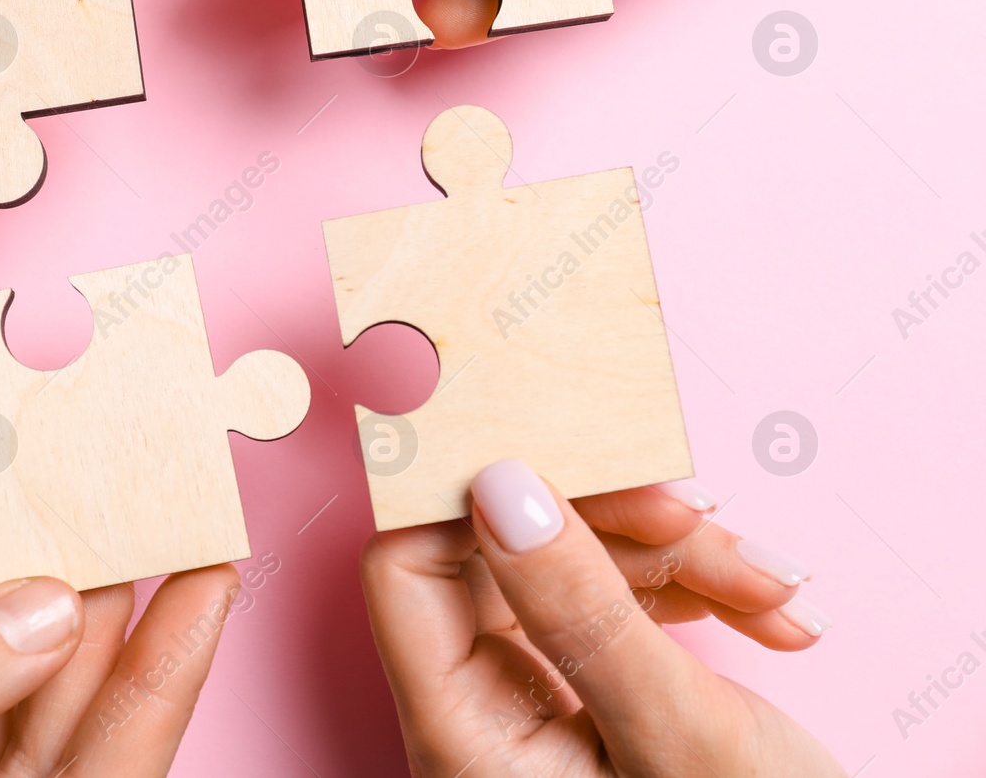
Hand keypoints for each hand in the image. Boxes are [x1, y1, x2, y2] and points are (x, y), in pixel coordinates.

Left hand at [361, 460, 840, 775]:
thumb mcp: (679, 739)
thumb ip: (584, 611)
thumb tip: (498, 485)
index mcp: (461, 736)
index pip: (407, 570)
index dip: (471, 497)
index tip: (560, 444)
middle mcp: (482, 712)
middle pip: (503, 554)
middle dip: (616, 524)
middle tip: (702, 518)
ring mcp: (539, 699)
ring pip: (577, 566)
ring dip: (682, 557)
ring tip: (777, 590)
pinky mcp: (595, 690)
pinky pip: (621, 601)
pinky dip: (697, 592)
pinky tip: (771, 612)